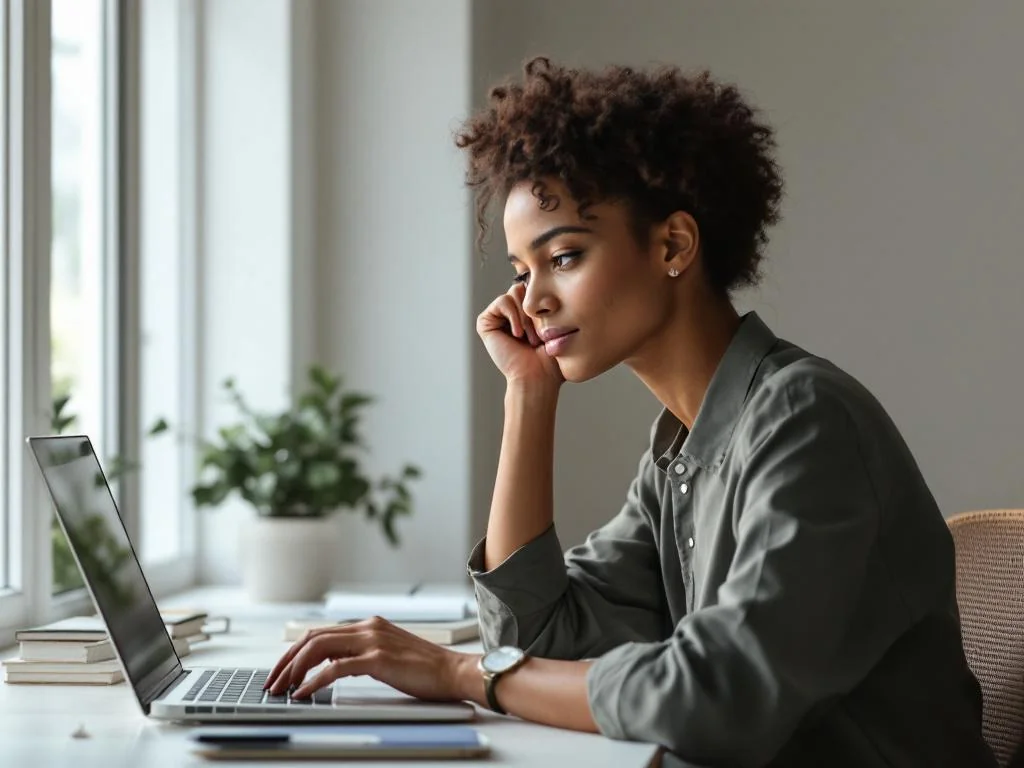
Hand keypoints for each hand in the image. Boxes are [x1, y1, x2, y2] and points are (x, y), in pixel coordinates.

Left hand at [264, 617, 479, 701]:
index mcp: (369, 625)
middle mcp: (368, 627)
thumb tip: (332, 664)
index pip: (321, 633)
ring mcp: (373, 641)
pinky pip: (336, 668)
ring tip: (281, 688)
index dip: (295, 651)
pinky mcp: (378, 659)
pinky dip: (314, 680)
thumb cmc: (425, 669)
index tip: (281, 671)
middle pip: (313, 637)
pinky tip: (304, 693)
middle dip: (286, 660)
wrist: (454, 672)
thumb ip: (361, 654)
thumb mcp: (388, 655)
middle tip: (272, 682)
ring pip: (319, 648)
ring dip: (294, 669)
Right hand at [476, 283, 563, 386]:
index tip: (550, 327)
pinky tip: (517, 334)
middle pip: (525, 287)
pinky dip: (513, 316)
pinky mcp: (485, 322)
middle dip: (534, 310)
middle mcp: (511, 313)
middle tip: (539, 335)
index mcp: (527, 313)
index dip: (544, 302)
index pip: (536, 288)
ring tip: (529, 338)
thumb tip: (548, 277)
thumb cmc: (551, 358)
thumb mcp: (557, 324)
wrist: (537, 377)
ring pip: (514, 293)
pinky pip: (502, 301)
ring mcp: (497, 317)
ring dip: (525, 316)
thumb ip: (551, 301)